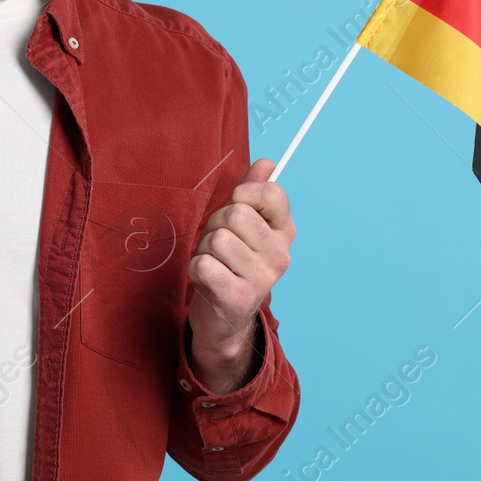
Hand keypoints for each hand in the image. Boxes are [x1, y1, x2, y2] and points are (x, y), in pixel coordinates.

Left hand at [186, 158, 294, 390]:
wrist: (225, 318)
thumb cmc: (231, 261)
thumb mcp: (245, 225)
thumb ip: (254, 192)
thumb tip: (267, 162)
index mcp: (285, 232)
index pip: (272, 193)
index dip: (245, 193)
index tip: (237, 206)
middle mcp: (280, 255)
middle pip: (236, 214)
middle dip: (215, 224)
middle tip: (218, 244)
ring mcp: (262, 278)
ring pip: (216, 239)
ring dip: (204, 249)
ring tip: (214, 262)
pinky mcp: (238, 298)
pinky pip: (203, 264)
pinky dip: (195, 268)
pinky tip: (207, 279)